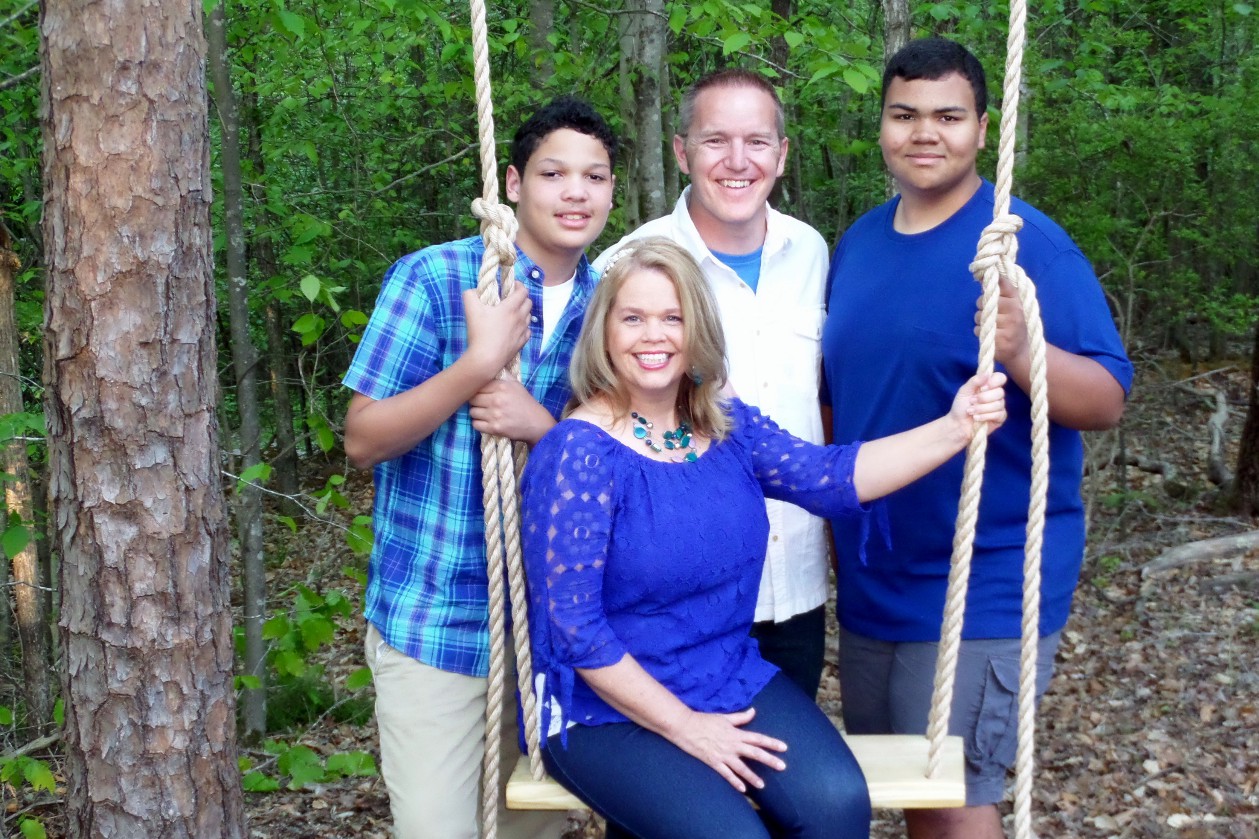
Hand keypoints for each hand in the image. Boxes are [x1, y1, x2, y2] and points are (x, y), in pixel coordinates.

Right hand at [462, 283, 531, 378]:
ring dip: (523, 312)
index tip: (512, 286)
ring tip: (512, 314)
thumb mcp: (470, 307)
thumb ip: (471, 294)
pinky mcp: (522, 343)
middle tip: (511, 299)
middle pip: (529, 302)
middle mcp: (520, 318)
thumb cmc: (479, 332)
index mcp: (511, 307)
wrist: (486, 358)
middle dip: (522, 298)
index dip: (518, 285)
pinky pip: (527, 331)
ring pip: (529, 316)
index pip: (523, 291)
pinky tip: (515, 328)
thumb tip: (476, 290)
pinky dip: (523, 326)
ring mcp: (522, 331)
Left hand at [468, 378, 554, 444]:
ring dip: (476, 413)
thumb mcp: (516, 384)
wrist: (536, 423)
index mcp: (501, 386)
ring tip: (484, 413)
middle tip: (481, 404)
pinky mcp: (494, 428)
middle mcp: (497, 400)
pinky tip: (486, 422)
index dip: (477, 390)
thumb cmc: (525, 402)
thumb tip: (489, 366)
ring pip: (472, 412)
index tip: (480, 394)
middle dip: (476, 402)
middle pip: (472, 399)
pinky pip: (476, 424)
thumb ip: (503, 376)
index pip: (477, 386)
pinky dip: (479, 424)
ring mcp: (495, 415)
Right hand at [669, 707, 786, 793]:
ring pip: (742, 767)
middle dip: (770, 760)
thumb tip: (753, 711)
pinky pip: (726, 774)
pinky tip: (743, 790)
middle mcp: (732, 745)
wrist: (685, 726)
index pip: (758, 738)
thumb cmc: (705, 720)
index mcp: (736, 733)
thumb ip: (740, 717)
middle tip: (782, 766)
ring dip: (753, 776)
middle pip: (755, 753)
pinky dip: (735, 782)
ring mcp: (723, 755)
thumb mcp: (724, 717)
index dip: (771, 743)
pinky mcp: (713, 762)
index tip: (784, 747)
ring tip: (763, 785)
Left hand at [949, 371, 1007, 439]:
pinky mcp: (1000, 418)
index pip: (1000, 378)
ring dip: (982, 408)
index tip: (982, 388)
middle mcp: (996, 395)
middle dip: (983, 398)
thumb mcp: (964, 391)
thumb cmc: (960, 406)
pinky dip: (985, 416)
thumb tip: (987, 373)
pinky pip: (999, 415)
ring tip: (971, 411)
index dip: (994, 382)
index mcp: (988, 385)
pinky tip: (976, 418)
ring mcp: (999, 407)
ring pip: (999, 404)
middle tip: (972, 401)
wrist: (958, 424)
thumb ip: (975, 381)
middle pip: (1000, 392)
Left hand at [975, 274, 1029, 370]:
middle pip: (985, 301)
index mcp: (1019, 301)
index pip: (1001, 284)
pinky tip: (991, 336)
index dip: (990, 286)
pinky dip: (980, 332)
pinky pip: (979, 331)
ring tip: (993, 326)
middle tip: (992, 313)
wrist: (1023, 351)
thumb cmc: (1016, 323)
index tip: (988, 287)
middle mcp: (1016, 312)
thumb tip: (985, 275)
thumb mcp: (1015, 304)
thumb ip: (1003, 289)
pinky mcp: (1000, 342)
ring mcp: (1009, 328)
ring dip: (981, 321)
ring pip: (980, 316)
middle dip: (983, 306)